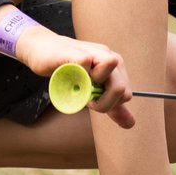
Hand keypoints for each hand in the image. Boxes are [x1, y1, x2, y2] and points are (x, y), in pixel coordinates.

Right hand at [16, 27, 134, 128]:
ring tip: (78, 88)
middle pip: (120, 89)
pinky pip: (84, 64)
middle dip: (102, 104)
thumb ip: (112, 107)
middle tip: (86, 100)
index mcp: (116, 68)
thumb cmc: (70, 70)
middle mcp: (109, 57)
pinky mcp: (76, 52)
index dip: (109, 104)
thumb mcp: (94, 91)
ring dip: (91, 90)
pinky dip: (77, 76)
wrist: (44, 50)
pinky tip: (68, 76)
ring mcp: (93, 53)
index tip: (92, 101)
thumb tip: (131, 124)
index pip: (126, 95)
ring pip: (108, 74)